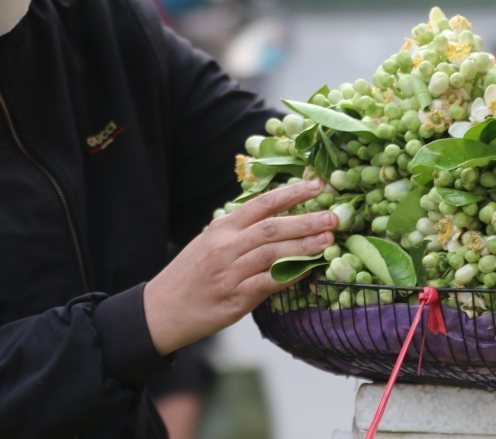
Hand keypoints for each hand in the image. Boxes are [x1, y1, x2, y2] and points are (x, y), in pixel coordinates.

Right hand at [143, 180, 334, 355]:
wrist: (161, 309)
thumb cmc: (191, 274)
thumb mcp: (209, 242)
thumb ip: (240, 230)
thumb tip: (278, 217)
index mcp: (221, 227)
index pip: (261, 203)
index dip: (291, 193)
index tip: (317, 186)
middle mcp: (225, 246)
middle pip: (272, 227)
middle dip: (306, 219)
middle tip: (334, 216)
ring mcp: (230, 273)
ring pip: (273, 254)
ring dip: (304, 246)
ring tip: (328, 240)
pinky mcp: (234, 299)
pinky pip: (268, 283)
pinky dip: (291, 275)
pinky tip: (309, 270)